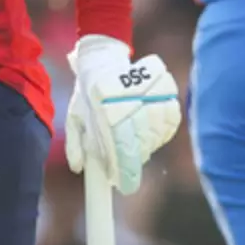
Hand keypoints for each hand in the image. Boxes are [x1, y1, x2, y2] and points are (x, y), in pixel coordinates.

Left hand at [65, 34, 181, 193]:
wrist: (104, 59)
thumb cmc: (87, 93)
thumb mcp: (74, 117)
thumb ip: (76, 144)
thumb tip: (79, 169)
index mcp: (104, 110)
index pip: (121, 148)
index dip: (125, 171)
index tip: (124, 186)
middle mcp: (128, 102)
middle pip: (140, 144)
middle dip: (132, 161)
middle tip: (124, 167)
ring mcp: (149, 94)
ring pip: (155, 135)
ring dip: (146, 147)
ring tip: (133, 143)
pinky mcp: (166, 90)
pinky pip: (170, 122)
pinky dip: (161, 132)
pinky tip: (148, 131)